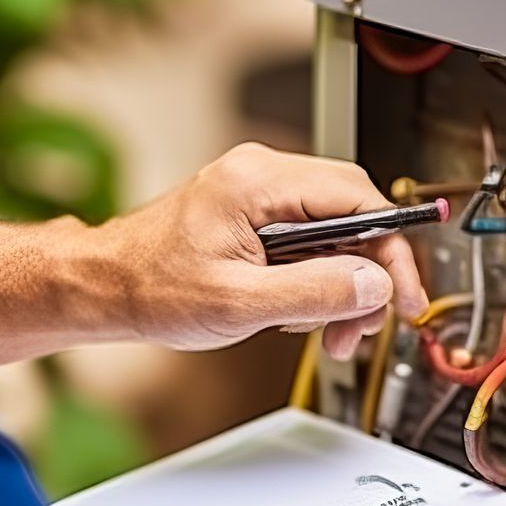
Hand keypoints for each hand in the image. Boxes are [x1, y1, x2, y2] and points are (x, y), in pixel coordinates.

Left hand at [101, 143, 429, 357]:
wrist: (102, 287)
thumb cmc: (149, 288)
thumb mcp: (240, 303)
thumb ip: (313, 292)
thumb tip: (373, 284)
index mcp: (258, 183)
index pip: (360, 201)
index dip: (392, 252)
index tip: (403, 296)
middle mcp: (260, 175)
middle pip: (353, 213)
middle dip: (366, 274)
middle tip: (363, 324)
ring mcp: (255, 192)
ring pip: (333, 230)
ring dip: (339, 284)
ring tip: (323, 330)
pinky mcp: (250, 213)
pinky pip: (306, 238)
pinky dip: (313, 277)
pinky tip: (297, 311)